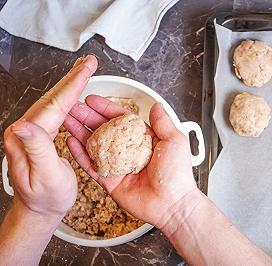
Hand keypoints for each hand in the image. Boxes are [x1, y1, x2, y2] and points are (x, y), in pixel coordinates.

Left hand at [3, 55, 97, 220]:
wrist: (38, 210)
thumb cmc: (45, 198)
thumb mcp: (45, 176)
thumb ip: (36, 149)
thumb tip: (23, 124)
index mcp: (27, 137)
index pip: (55, 104)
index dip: (73, 85)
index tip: (88, 69)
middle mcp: (25, 131)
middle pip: (52, 97)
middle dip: (72, 77)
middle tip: (88, 61)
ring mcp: (31, 132)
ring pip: (53, 101)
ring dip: (69, 84)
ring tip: (83, 71)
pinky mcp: (38, 137)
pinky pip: (55, 112)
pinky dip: (66, 98)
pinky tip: (73, 94)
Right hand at [64, 95, 198, 226]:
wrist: (172, 204)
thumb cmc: (177, 174)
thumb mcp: (174, 141)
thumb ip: (162, 122)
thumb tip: (156, 105)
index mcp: (143, 139)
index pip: (121, 119)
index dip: (106, 108)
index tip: (91, 100)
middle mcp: (128, 150)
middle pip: (104, 129)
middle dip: (87, 117)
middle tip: (72, 107)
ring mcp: (117, 165)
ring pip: (94, 145)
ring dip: (80, 132)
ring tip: (66, 120)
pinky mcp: (110, 181)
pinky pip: (91, 166)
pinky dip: (80, 155)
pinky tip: (70, 142)